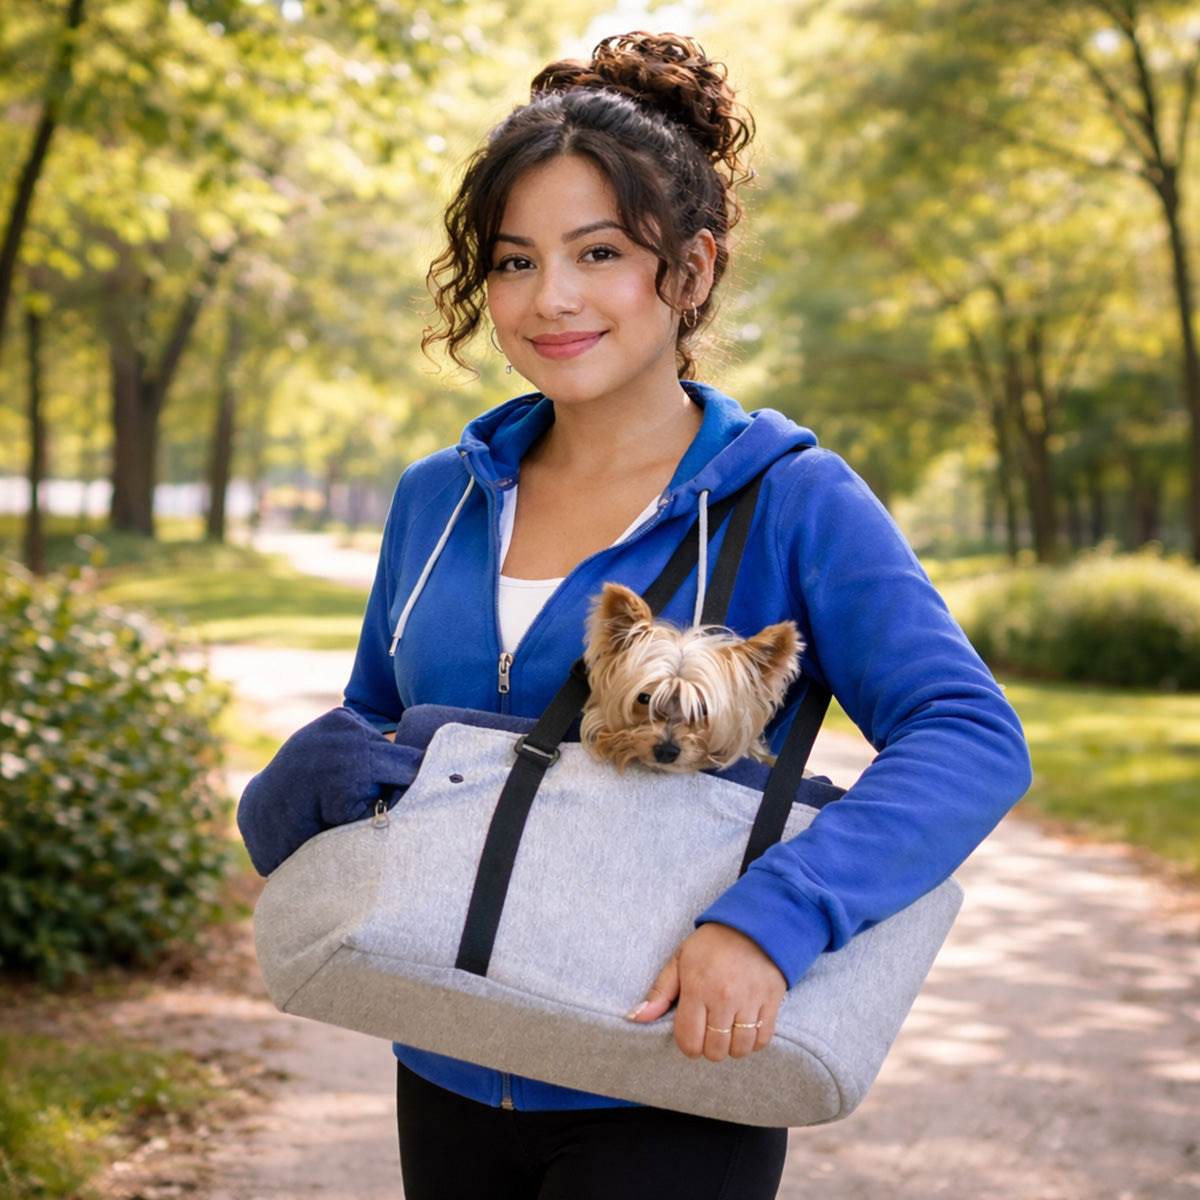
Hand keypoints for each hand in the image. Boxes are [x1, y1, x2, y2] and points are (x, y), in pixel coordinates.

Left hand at [627, 923, 786, 1061]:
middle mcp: (723, 998)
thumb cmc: (712, 943)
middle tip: (710, 1033)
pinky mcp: (771, 1000)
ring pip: (740, 1049)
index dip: (688, 1045)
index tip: (691, 1036)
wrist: (753, 924)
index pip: (689, 1040)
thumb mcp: (679, 960)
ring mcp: (749, 1000)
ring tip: (728, 1032)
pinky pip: (762, 1039)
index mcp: (697, 988)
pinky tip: (746, 1029)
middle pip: (715, 1050)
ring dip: (732, 1047)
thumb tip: (635, 1017)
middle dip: (709, 1048)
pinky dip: (754, 1042)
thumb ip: (660, 992)